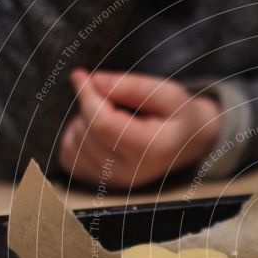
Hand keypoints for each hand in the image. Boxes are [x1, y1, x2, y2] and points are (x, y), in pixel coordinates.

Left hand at [58, 68, 219, 188]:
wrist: (189, 144)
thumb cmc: (179, 116)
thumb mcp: (167, 93)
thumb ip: (133, 87)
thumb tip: (93, 80)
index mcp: (150, 150)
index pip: (102, 124)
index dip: (87, 95)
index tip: (80, 75)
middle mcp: (129, 173)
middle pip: (86, 132)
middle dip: (90, 107)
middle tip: (113, 100)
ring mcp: (113, 182)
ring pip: (74, 143)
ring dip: (83, 122)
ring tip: (112, 117)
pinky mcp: (100, 183)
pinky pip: (68, 156)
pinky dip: (75, 139)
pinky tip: (97, 133)